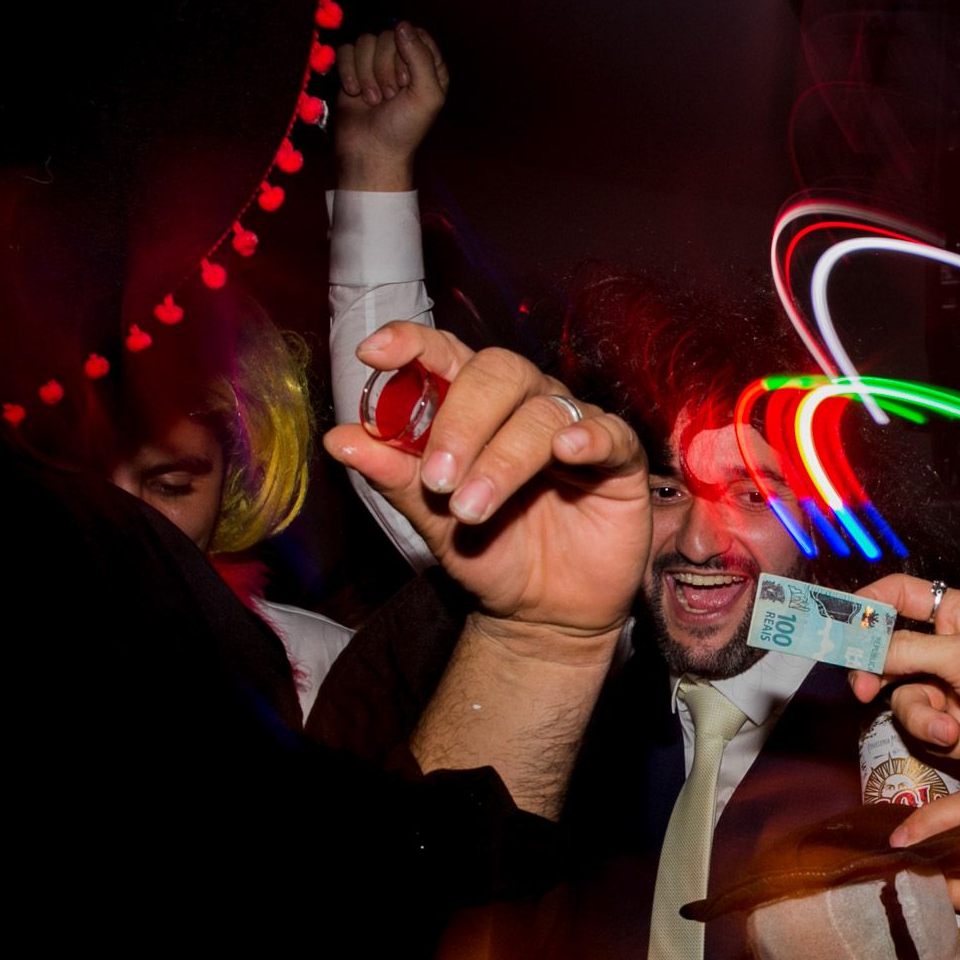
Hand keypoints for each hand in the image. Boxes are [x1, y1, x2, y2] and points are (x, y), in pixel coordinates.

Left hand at [324, 322, 649, 635]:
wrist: (542, 616)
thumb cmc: (491, 555)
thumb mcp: (433, 522)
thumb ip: (395, 478)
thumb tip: (340, 439)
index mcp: (476, 408)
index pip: (447, 356)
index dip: (414, 344)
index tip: (377, 354)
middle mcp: (526, 406)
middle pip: (498, 374)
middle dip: (461, 420)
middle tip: (437, 477)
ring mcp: (575, 428)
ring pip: (543, 413)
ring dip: (503, 459)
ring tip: (473, 509)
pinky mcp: (620, 461)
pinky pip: (611, 433)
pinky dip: (588, 436)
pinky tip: (568, 452)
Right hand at [333, 22, 448, 190]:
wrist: (371, 151)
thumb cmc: (405, 128)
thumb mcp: (426, 95)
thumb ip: (421, 58)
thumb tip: (402, 25)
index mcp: (429, 65)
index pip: (415, 34)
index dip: (406, 53)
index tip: (405, 81)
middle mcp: (403, 60)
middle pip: (387, 36)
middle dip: (384, 68)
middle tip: (389, 96)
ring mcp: (376, 64)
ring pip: (364, 41)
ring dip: (366, 73)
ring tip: (374, 100)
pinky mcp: (352, 69)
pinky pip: (345, 50)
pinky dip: (347, 72)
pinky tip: (354, 93)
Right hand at [848, 576, 959, 793]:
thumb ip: (908, 651)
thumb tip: (862, 648)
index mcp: (959, 614)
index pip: (900, 596)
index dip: (867, 607)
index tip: (837, 626)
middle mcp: (952, 648)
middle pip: (889, 655)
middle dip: (881, 678)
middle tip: (863, 691)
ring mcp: (953, 689)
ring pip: (906, 701)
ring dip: (930, 720)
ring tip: (958, 730)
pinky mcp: (958, 727)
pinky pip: (929, 731)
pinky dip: (955, 740)